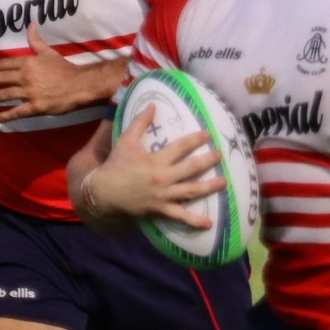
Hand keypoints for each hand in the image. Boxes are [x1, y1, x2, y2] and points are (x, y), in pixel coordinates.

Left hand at [0, 23, 110, 122]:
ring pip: (4, 95)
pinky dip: (3, 116)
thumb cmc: (65, 69)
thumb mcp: (49, 52)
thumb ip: (36, 40)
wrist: (80, 85)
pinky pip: (16, 112)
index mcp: (27, 63)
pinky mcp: (35, 107)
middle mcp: (25, 76)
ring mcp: (29, 92)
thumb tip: (31, 24)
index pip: (3, 65)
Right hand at [87, 113, 224, 230]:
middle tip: (221, 154)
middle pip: (192, 168)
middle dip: (209, 160)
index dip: (196, 139)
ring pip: (192, 191)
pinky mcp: (161, 210)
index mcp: (156, 160)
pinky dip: (195, 221)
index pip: (181, 147)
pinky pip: (180, 216)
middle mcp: (164, 177)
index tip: (209, 135)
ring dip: (210, 187)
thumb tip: (152, 105)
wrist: (104, 193)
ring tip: (224, 182)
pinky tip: (209, 224)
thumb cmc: (116, 166)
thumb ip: (140, 122)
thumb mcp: (126, 141)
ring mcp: (164, 195)